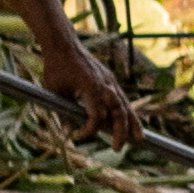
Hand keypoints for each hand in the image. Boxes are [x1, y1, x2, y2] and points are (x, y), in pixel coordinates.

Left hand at [28, 30, 139, 145]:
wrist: (64, 44)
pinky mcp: (110, 80)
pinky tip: (132, 123)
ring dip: (132, 123)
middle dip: (120, 131)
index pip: (96, 115)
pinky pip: (122, 98)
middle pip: (118, 111)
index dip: (89, 129)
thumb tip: (67, 135)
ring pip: (125, 105)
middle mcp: (104, 84)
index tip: (77, 136)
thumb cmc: (56, 67)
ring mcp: (110, 81)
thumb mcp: (55, 92)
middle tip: (117, 148)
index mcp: (90, 86)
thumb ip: (63, 114)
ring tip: (139, 139)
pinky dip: (128, 112)